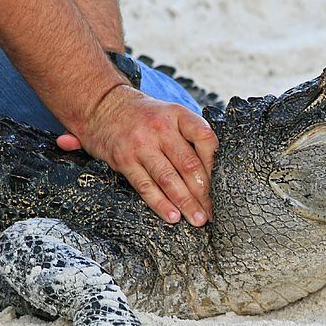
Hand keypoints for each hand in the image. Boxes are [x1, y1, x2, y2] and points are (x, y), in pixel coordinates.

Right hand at [57, 84, 217, 225]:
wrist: (102, 105)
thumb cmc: (144, 116)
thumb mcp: (170, 114)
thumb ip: (190, 136)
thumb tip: (215, 171)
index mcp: (178, 115)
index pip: (205, 138)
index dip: (215, 164)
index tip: (223, 185)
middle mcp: (161, 128)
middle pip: (189, 165)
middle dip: (203, 194)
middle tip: (212, 214)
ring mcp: (141, 145)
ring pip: (169, 179)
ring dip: (185, 203)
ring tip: (197, 220)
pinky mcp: (124, 160)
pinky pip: (146, 186)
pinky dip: (160, 204)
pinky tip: (172, 216)